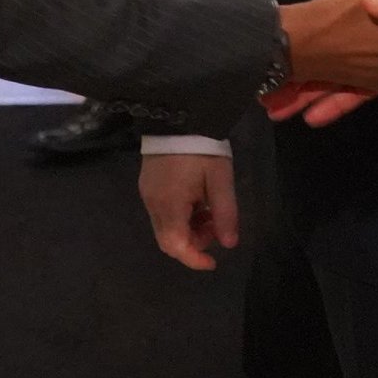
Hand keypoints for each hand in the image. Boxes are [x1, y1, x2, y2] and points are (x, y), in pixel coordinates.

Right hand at [140, 153, 237, 270]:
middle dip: (194, 242)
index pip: (176, 245)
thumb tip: (229, 244)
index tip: (213, 262)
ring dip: (188, 228)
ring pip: (165, 226)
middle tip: (216, 227)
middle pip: (168, 239)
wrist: (178, 114)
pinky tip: (197, 200)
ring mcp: (147, 194)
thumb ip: (225, 213)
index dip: (194, 258)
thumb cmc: (202, 148)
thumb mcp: (220, 179)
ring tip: (210, 211)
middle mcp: (152, 204)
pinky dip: (180, 216)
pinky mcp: (147, 184)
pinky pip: (162, 212)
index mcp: (169, 205)